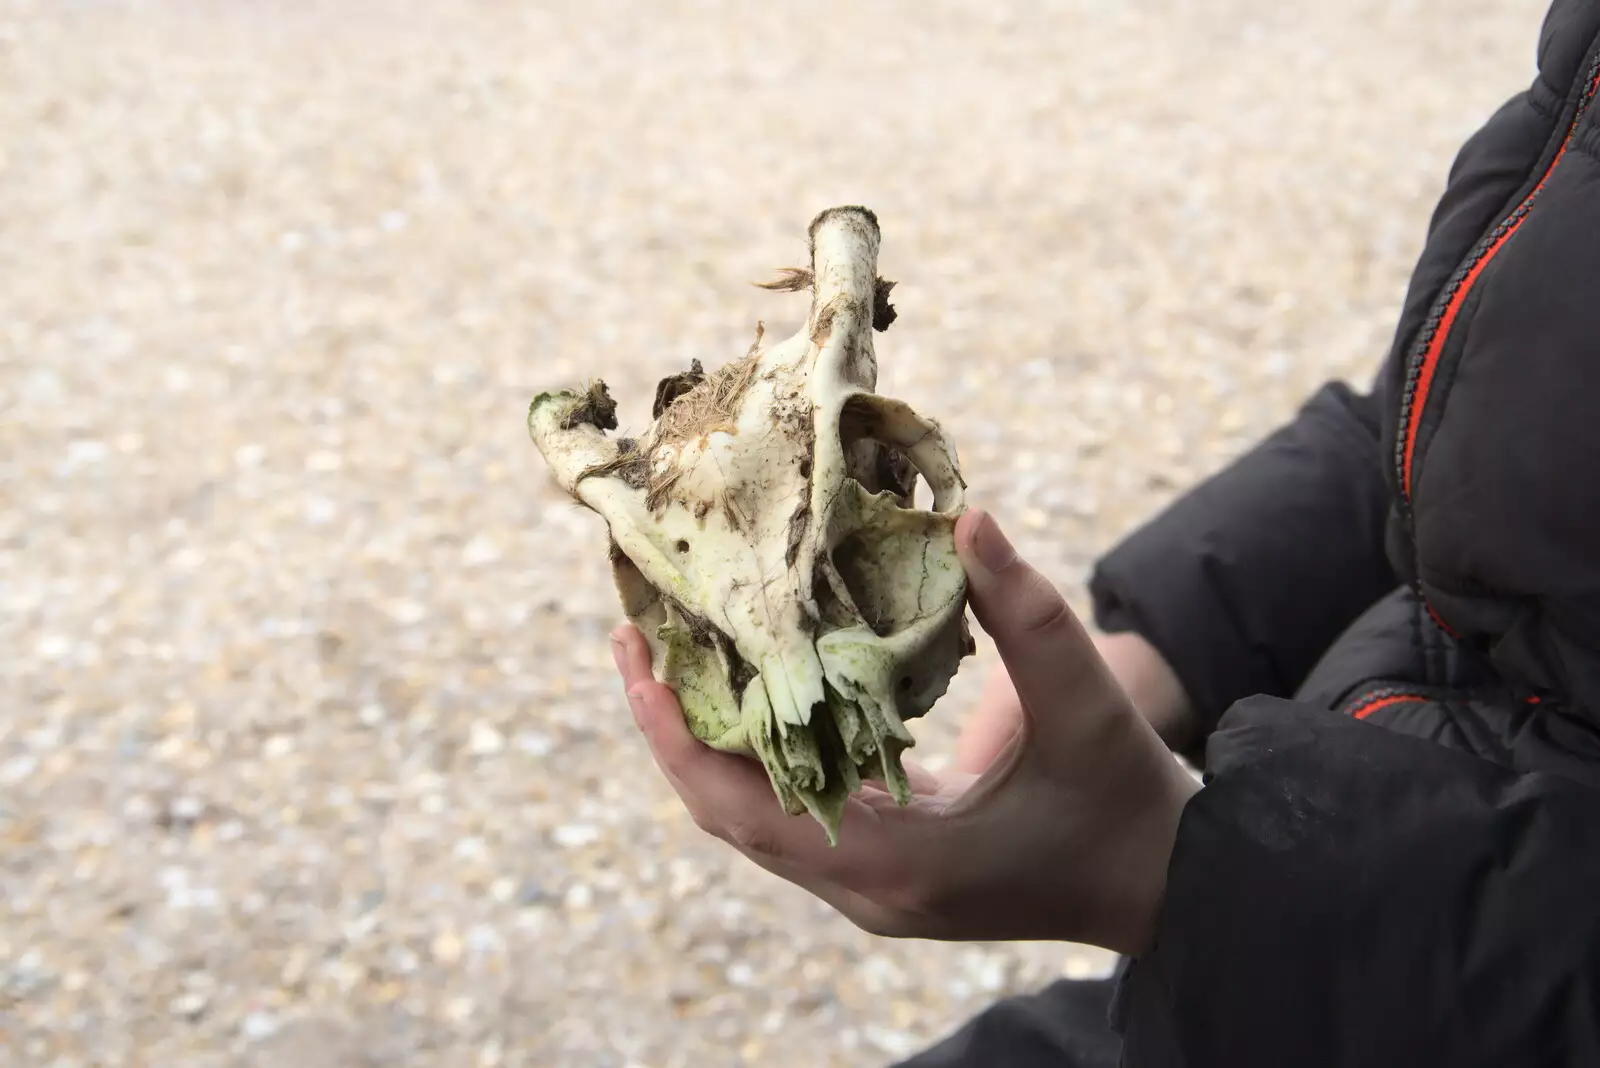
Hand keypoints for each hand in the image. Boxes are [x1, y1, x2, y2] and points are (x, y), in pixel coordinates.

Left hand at [611, 509, 1199, 953]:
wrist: (1163, 883)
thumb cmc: (1127, 801)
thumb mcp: (1086, 702)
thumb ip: (1027, 612)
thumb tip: (968, 519)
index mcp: (899, 862)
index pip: (742, 810)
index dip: (676, 735)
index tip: (635, 656)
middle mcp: (867, 890)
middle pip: (726, 814)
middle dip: (673, 727)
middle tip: (636, 634)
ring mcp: (871, 888)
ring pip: (753, 818)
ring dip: (709, 740)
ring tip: (675, 652)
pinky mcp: (885, 870)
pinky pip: (793, 814)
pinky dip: (759, 754)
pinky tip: (752, 687)